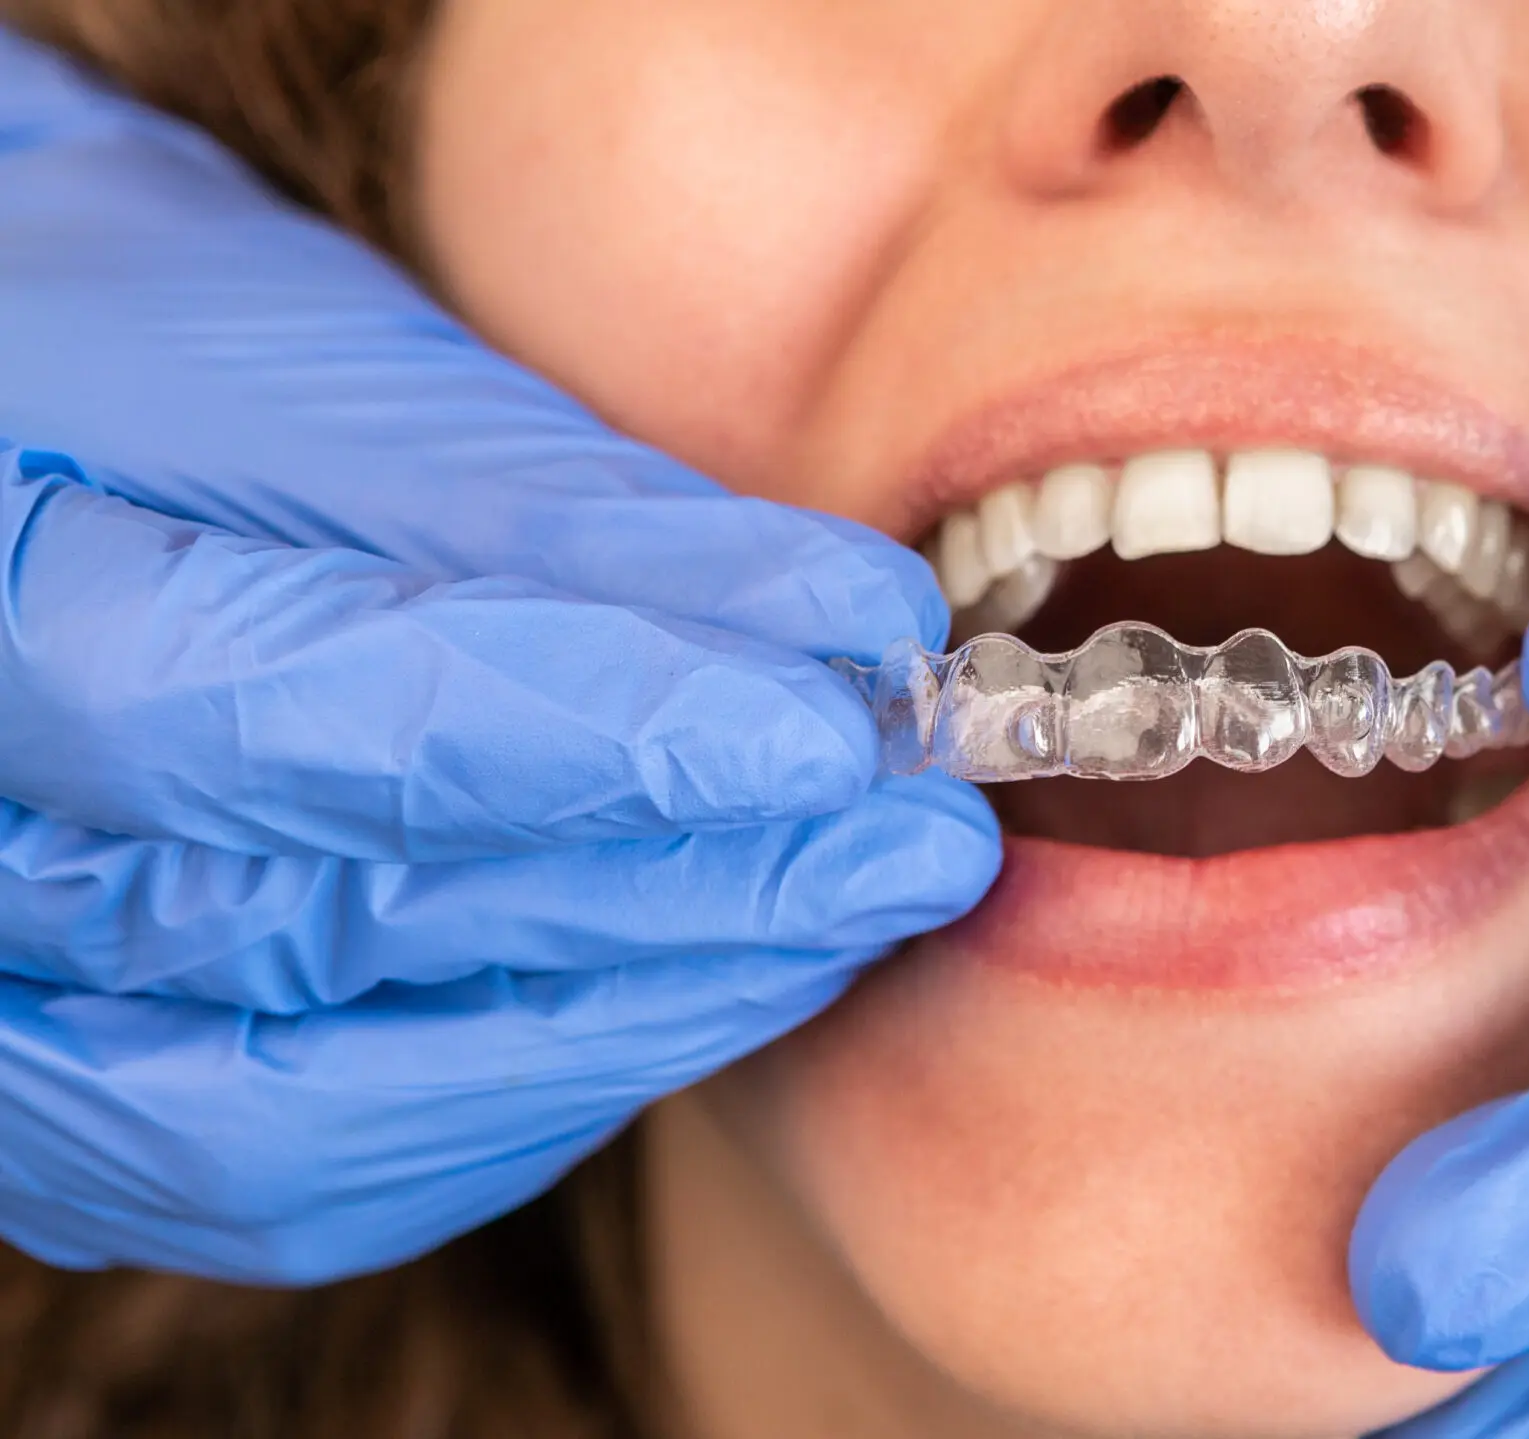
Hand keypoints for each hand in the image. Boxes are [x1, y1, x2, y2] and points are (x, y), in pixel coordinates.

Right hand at [0, 33, 999, 1282]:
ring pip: (315, 1116)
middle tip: (910, 838)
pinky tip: (702, 993)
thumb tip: (850, 631)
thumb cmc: (101, 357)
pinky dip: (531, 1086)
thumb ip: (553, 515)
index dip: (597, 740)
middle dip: (669, 900)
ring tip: (841, 917)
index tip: (836, 724)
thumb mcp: (297, 361)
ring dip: (628, 1019)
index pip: (293, 720)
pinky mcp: (68, 1098)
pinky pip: (302, 1170)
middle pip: (326, 944)